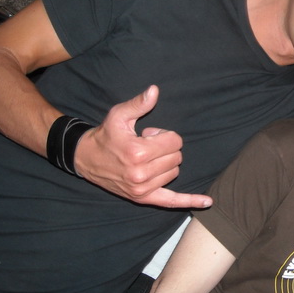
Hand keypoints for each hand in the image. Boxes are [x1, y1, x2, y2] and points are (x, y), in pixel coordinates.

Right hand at [74, 85, 212, 207]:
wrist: (86, 159)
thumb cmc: (106, 135)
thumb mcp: (119, 115)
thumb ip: (139, 104)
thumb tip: (154, 90)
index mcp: (138, 152)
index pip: (175, 142)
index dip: (164, 135)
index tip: (148, 135)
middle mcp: (141, 173)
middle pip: (177, 158)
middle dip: (165, 149)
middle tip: (146, 146)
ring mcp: (142, 189)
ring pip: (175, 173)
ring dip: (165, 164)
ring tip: (145, 159)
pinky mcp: (143, 198)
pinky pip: (172, 201)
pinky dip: (191, 201)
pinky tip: (207, 201)